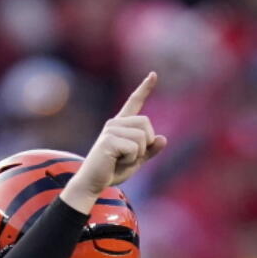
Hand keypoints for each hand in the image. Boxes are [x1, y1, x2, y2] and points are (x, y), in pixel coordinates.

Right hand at [62, 72, 167, 212]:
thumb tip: (163, 138)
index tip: (153, 74)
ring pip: (143, 137)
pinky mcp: (108, 140)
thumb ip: (149, 150)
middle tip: (130, 156)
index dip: (144, 88)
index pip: (134, 102)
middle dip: (146, 143)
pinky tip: (116, 162)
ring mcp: (111, 130)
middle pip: (147, 123)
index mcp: (122, 125)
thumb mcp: (137, 160)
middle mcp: (115, 123)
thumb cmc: (113, 170)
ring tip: (122, 160)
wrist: (94, 183)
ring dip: (138, 154)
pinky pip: (134, 148)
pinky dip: (131, 160)